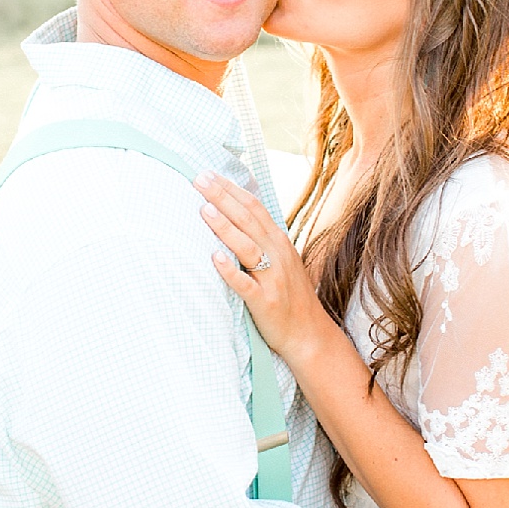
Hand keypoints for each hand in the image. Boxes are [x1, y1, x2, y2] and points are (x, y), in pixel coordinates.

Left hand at [194, 170, 329, 359]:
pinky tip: (213, 258)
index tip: (209, 172)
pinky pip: (245, 284)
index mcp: (279, 242)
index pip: (253, 207)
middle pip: (247, 219)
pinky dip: (229, 271)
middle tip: (198, 178)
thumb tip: (236, 214)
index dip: (231, 188)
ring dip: (225, 227)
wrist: (310, 334)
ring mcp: (272, 278)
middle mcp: (277, 255)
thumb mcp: (281, 260)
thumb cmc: (290, 296)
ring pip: (246, 247)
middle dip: (222, 197)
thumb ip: (262, 238)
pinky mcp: (266, 302)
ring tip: (204, 209)